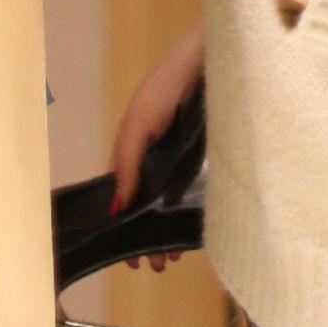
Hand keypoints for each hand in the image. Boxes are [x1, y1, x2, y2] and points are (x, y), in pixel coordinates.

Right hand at [109, 20, 204, 274]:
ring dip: (169, 234)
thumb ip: (127, 161)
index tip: (128, 259)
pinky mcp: (209, 158)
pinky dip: (193, 216)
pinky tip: (194, 236)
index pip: (125, 198)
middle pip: (150, 207)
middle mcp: (160, 158)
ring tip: (172, 260)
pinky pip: (199, 194)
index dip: (124, 228)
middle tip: (155, 268)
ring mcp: (186, 160)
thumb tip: (116, 207)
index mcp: (136, 150)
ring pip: (174, 205)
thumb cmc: (168, 85)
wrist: (212, 59)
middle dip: (148, 239)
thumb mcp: (139, 122)